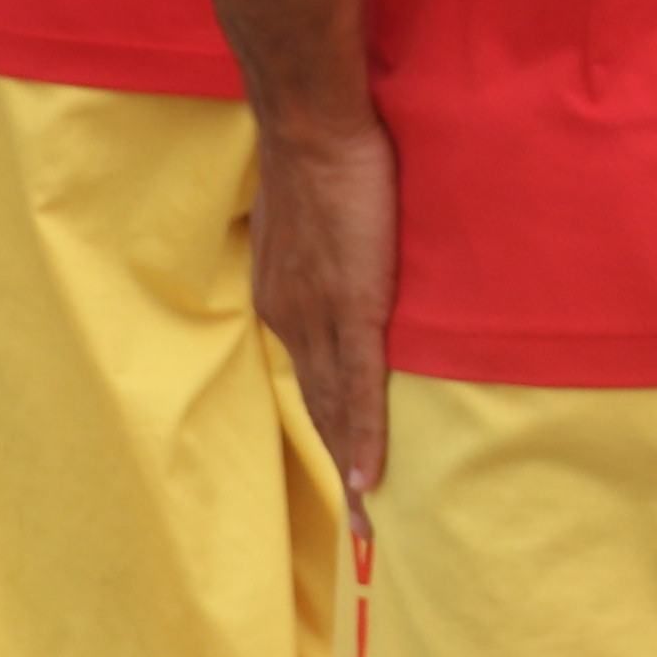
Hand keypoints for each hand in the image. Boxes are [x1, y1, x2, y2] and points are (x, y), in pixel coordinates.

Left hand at [256, 114, 400, 506]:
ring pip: (334, 410)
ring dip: (351, 469)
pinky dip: (364, 437)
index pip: (310, 378)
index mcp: (285, 301)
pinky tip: (370, 477)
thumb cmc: (320, 158)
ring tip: (368, 521)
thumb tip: (334, 252)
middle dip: (338, 468)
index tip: (343, 475)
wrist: (313, 129)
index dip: (328, 428)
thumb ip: (321, 245)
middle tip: (359, 527)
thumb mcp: (309, 212)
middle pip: (319, 409)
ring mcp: (320, 320)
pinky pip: (359, 389)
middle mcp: (293, 321)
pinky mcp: (353, 310)